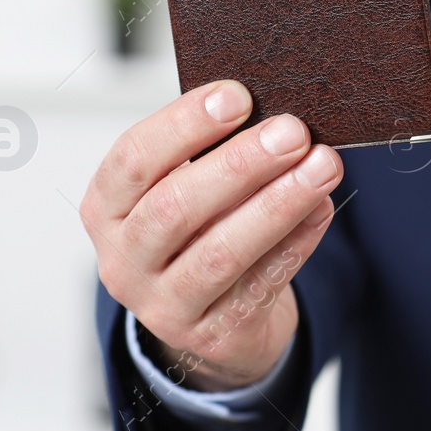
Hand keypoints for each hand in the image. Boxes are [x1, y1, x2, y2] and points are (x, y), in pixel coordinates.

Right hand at [79, 80, 342, 390]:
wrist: (214, 318)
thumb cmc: (202, 229)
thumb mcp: (188, 190)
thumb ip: (216, 156)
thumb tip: (277, 118)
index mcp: (108, 208)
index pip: (133, 159)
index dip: (183, 124)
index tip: (237, 95)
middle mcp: (124, 260)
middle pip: (174, 208)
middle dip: (239, 164)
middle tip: (292, 131)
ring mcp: (163, 305)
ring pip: (218, 254)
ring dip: (277, 204)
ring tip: (322, 166)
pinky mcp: (211, 335)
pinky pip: (258, 285)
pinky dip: (295, 242)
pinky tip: (321, 208)